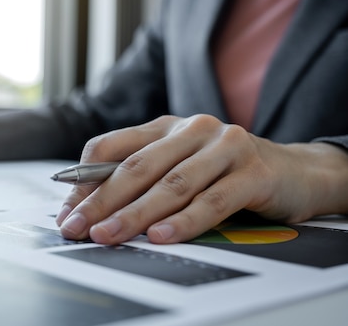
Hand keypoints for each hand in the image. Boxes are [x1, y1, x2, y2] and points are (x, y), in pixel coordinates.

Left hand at [55, 114, 347, 243]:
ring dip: (135, 214)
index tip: (69, 212)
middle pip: (136, 167)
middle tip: (78, 228)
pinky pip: (212, 200)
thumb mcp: (178, 166)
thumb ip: (141, 179)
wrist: (294, 171)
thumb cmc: (224, 172)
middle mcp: (192, 129)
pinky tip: (160, 237)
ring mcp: (225, 147)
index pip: (110, 146)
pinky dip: (184, 221)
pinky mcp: (253, 171)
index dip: (84, 179)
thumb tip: (87, 207)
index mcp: (165, 126)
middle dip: (101, 201)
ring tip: (108, 236)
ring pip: (171, 184)